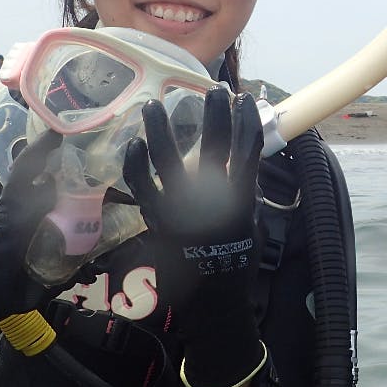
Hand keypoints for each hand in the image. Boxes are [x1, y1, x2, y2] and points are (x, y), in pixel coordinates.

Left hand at [122, 86, 263, 386]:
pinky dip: (136, 164)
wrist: (213, 294)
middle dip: (215, 114)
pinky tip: (134, 144)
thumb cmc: (237, 256)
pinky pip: (141, 186)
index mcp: (241, 199)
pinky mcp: (157, 219)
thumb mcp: (252, 220)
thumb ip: (246, 188)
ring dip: (162, 128)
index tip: (243, 100)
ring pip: (167, 159)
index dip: (246, 122)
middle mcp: (212, 200)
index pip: (247, 149)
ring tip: (157, 105)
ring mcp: (181, 208)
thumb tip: (241, 154)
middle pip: (213, 145)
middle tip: (214, 92)